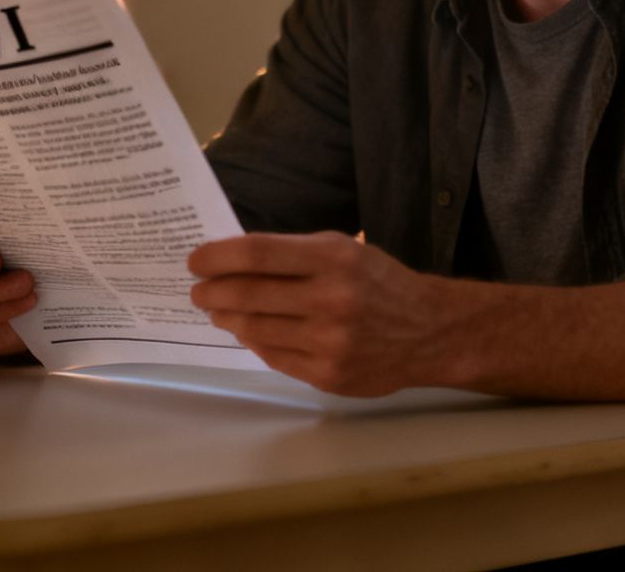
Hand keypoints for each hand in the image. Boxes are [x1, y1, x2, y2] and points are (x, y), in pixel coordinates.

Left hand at [187, 232, 452, 396]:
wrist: (429, 332)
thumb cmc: (379, 283)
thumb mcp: (344, 250)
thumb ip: (293, 253)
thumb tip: (232, 261)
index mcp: (333, 259)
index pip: (257, 254)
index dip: (216, 257)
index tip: (195, 261)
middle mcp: (330, 300)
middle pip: (247, 294)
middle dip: (211, 291)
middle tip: (198, 290)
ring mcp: (329, 342)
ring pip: (254, 329)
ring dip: (227, 319)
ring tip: (218, 311)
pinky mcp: (327, 375)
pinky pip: (272, 356)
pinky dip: (254, 342)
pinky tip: (249, 332)